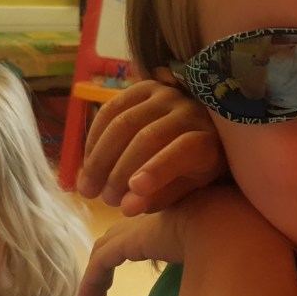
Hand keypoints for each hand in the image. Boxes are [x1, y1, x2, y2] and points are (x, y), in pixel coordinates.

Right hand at [76, 79, 227, 215]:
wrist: (195, 133)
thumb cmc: (192, 170)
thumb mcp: (183, 189)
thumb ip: (158, 198)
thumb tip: (126, 207)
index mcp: (208, 140)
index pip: (185, 149)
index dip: (160, 168)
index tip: (134, 189)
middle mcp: (190, 111)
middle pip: (148, 138)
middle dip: (119, 172)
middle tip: (106, 200)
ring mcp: (167, 95)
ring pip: (123, 123)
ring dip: (100, 159)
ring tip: (88, 188)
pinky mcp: (144, 87)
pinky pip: (110, 110)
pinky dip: (94, 139)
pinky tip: (88, 163)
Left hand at [78, 185, 284, 295]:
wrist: (240, 228)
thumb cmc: (252, 236)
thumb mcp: (238, 245)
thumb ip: (231, 253)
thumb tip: (241, 282)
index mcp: (186, 210)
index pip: (154, 225)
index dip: (140, 241)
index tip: (135, 260)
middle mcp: (161, 213)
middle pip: (127, 234)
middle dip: (112, 255)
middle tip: (101, 281)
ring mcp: (146, 224)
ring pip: (110, 248)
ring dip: (98, 275)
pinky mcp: (133, 239)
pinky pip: (103, 261)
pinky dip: (93, 280)